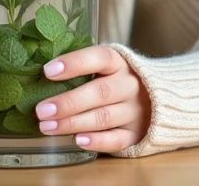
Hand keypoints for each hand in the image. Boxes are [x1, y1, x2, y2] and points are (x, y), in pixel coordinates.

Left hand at [33, 45, 151, 153]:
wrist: (160, 98)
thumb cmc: (117, 78)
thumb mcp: (106, 66)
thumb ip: (81, 67)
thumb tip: (38, 70)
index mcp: (119, 62)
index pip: (99, 57)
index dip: (74, 64)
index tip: (47, 71)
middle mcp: (130, 85)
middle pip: (99, 92)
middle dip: (67, 102)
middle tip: (41, 110)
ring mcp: (134, 110)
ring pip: (103, 117)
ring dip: (73, 123)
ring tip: (47, 127)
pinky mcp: (135, 133)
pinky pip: (117, 139)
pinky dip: (97, 141)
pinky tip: (77, 140)